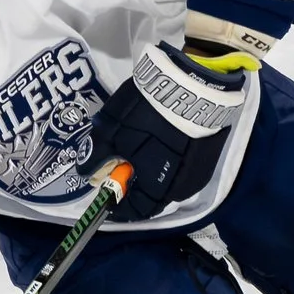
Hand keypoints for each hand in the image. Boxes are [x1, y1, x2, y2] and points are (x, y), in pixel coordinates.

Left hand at [91, 45, 252, 221]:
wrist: (191, 83)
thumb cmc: (146, 113)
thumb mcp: (109, 133)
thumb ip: (94, 158)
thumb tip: (86, 173)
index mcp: (158, 189)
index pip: (136, 211)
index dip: (118, 205)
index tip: (106, 193)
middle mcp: (181, 188)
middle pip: (153, 196)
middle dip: (135, 185)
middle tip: (121, 165)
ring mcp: (199, 171)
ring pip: (169, 181)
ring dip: (152, 172)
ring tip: (140, 151)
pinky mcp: (208, 154)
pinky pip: (183, 168)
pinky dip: (168, 161)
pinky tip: (161, 142)